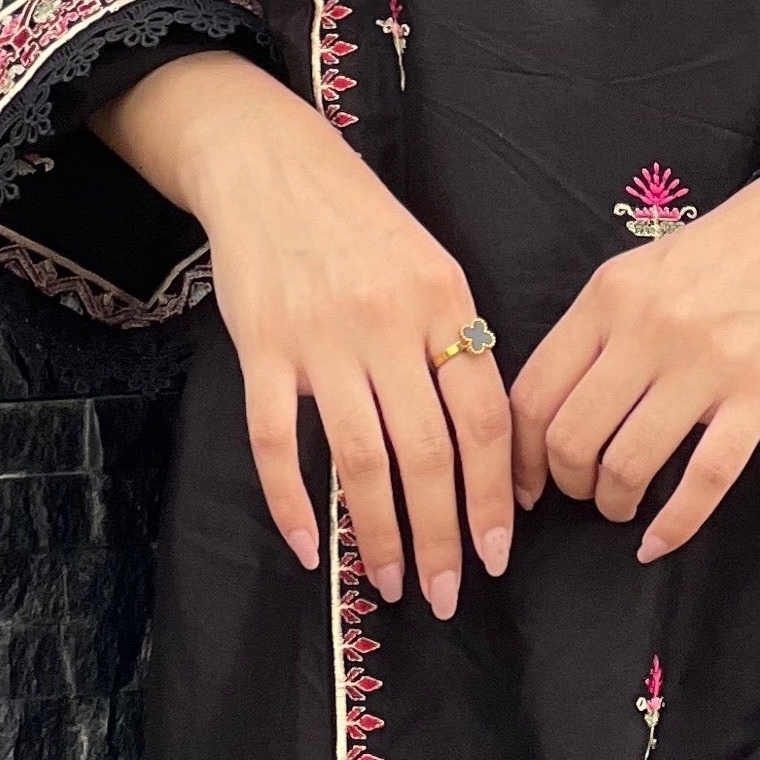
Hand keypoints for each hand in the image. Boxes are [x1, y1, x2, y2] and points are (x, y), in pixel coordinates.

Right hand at [91, 48, 511, 614]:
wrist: (272, 165)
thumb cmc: (361, 220)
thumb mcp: (431, 263)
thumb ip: (456, 341)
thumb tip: (487, 441)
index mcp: (444, 301)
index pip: (483, 419)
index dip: (494, 497)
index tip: (496, 555)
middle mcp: (388, 323)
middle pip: (428, 453)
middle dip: (442, 536)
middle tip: (445, 594)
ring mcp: (322, 338)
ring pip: (361, 459)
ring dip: (379, 534)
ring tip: (392, 582)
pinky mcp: (262, 347)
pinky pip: (277, 442)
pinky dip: (292, 503)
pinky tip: (310, 547)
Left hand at [508, 173, 759, 562]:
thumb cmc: (729, 247)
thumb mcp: (643, 268)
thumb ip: (600, 326)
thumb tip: (557, 400)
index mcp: (608, 295)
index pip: (536, 390)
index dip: (521, 452)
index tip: (526, 481)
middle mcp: (647, 329)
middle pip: (572, 436)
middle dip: (567, 482)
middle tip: (583, 492)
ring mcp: (704, 364)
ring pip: (629, 463)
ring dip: (614, 503)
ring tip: (621, 508)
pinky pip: (705, 478)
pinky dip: (674, 525)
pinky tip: (658, 543)